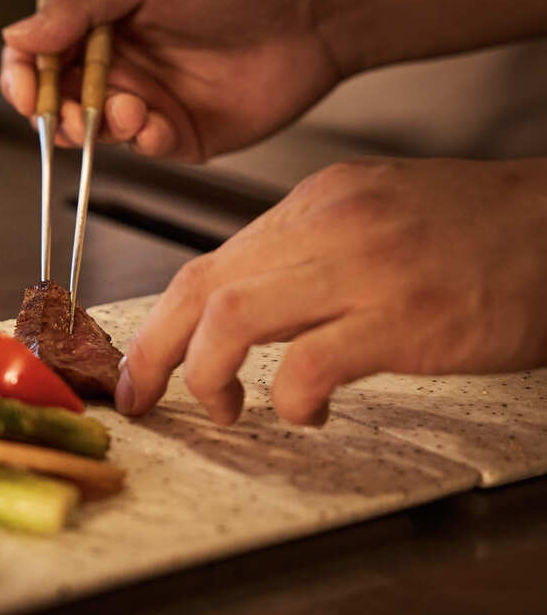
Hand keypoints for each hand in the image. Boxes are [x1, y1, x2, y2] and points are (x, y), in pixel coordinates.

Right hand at [0, 0, 345, 161]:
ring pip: (89, 132)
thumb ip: (80, 2)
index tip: (24, 88)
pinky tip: (158, 124)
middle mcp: (113, 66)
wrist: (311, 17)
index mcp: (97, 24)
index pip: (36, 55)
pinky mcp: (176, 135)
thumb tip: (17, 34)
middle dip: (50, 113)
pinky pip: (139, 149)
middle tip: (65, 113)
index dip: (20, 75)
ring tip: (129, 110)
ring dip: (94, 128)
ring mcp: (142, 102)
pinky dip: (139, 141)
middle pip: (52, 101)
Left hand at [118, 157, 546, 425]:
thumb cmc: (476, 231)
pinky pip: (311, 364)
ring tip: (226, 407)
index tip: (139, 366)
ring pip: (235, 318)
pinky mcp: (408, 317)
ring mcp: (366, 268)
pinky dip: (291, 399)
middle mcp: (329, 225)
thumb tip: (237, 304)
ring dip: (208, 375)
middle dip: (154, 351)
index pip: (206, 262)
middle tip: (142, 396)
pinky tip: (310, 411)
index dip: (157, 323)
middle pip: (201, 288)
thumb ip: (304, 252)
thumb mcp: (374, 214)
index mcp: (315, 202)